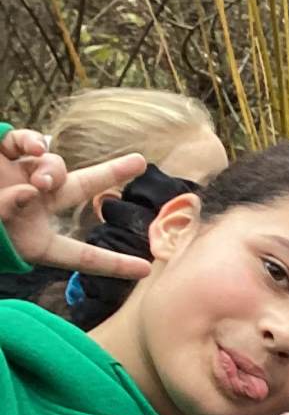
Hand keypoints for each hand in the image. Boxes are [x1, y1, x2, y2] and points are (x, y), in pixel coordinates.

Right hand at [0, 128, 151, 278]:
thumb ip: (8, 213)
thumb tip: (27, 191)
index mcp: (34, 240)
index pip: (80, 256)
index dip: (112, 264)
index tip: (148, 271)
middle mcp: (34, 204)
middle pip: (82, 188)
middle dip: (111, 173)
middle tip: (140, 161)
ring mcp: (20, 175)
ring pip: (57, 165)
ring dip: (52, 169)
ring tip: (36, 178)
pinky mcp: (4, 152)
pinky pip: (30, 143)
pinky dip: (31, 145)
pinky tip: (27, 150)